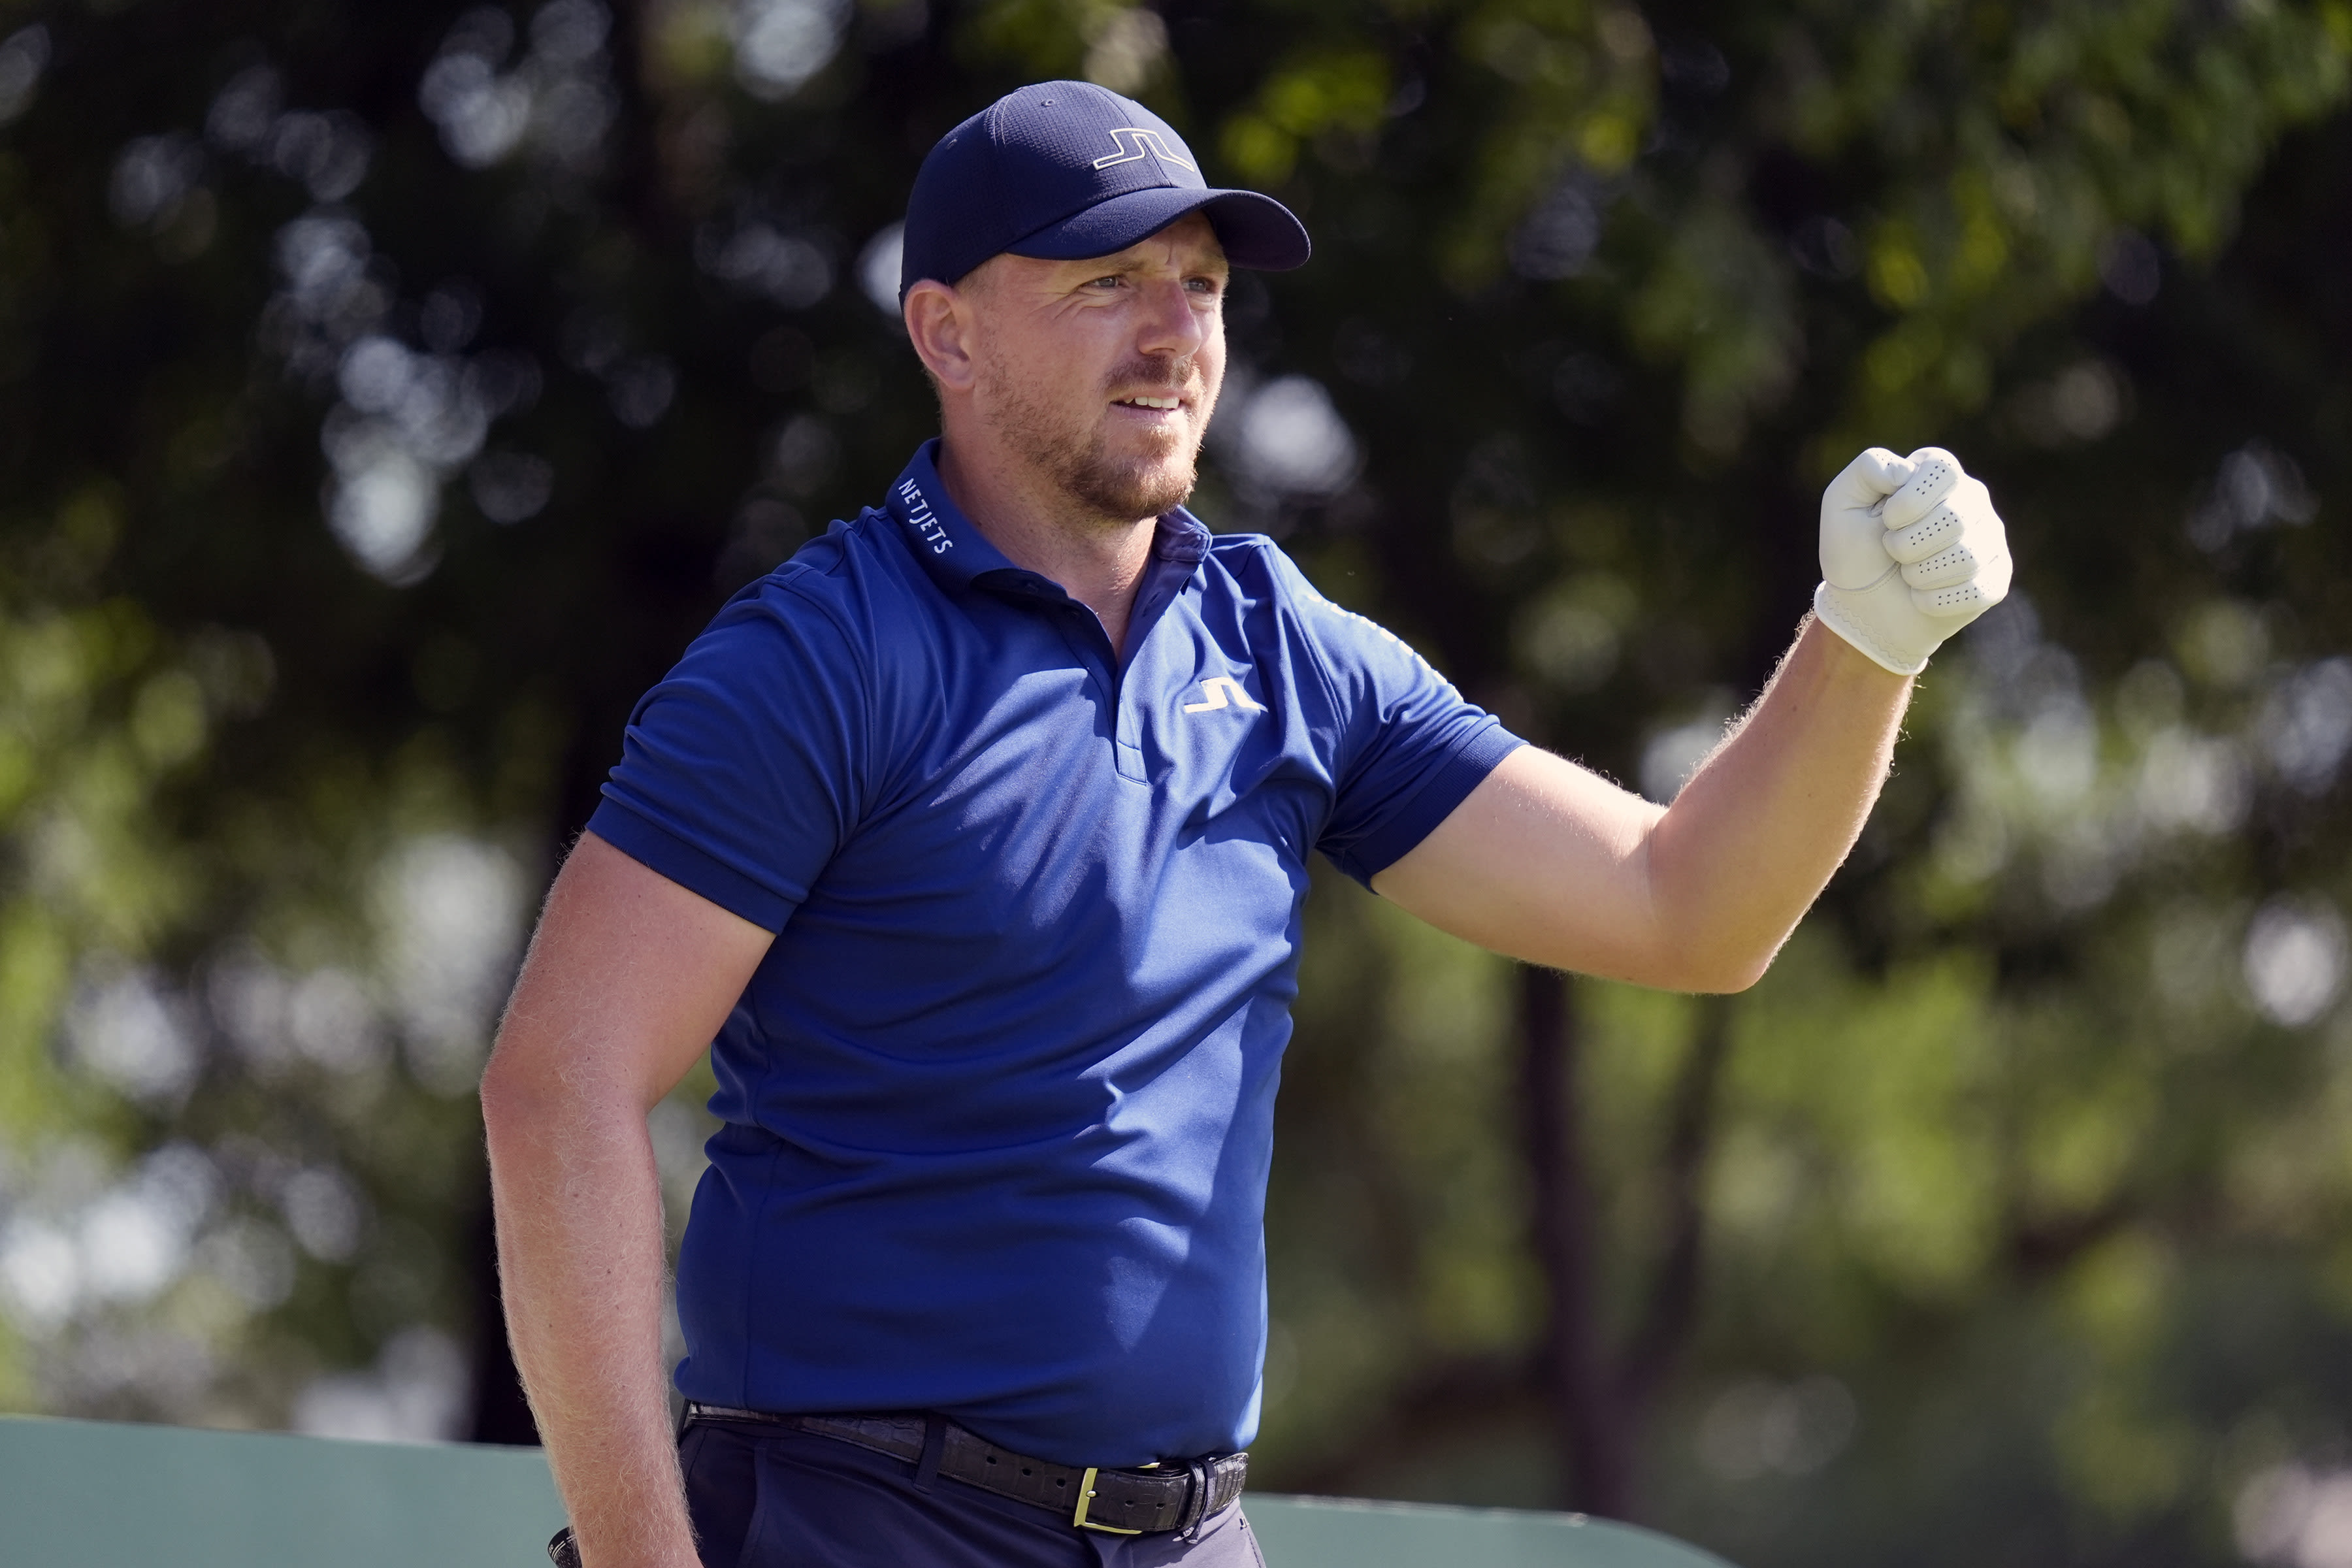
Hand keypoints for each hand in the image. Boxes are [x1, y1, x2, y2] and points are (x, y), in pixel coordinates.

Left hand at [1812, 446, 2012, 675]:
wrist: (1861, 605)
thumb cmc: (1854, 549)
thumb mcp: (1843, 501)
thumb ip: (1869, 468)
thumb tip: (1905, 471)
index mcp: (1940, 473)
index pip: (1944, 470)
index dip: (1910, 501)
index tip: (1887, 521)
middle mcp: (1972, 499)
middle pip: (1955, 517)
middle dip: (1908, 545)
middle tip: (1893, 552)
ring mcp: (1989, 539)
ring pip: (1967, 557)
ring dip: (1920, 575)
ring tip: (1907, 574)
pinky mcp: (1996, 579)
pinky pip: (1976, 590)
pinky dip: (1935, 601)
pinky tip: (1921, 597)